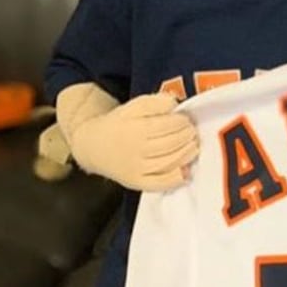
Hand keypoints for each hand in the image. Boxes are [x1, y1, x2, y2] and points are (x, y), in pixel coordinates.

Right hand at [64, 88, 198, 190]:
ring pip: (168, 163)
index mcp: (133, 128)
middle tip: (192, 131)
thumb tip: (174, 104)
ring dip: (186, 154)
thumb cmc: (118, 124)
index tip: (186, 119)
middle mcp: (135, 150)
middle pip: (169, 144)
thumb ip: (155, 102)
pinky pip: (159, 184)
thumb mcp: (133, 106)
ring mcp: (136, 169)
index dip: (181, 122)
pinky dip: (175, 179)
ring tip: (193, 146)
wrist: (93, 146)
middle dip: (186, 137)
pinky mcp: (136, 182)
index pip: (165, 126)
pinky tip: (186, 171)